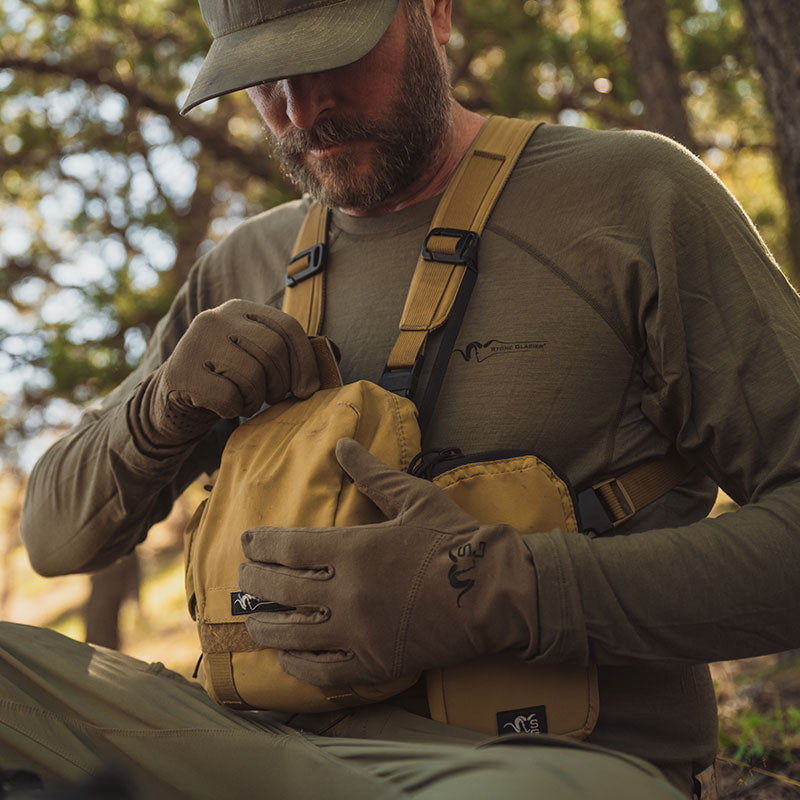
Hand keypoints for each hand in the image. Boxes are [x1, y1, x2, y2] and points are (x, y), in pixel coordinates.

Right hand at [129, 300, 319, 447]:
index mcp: (239, 310)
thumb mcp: (255, 356)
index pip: (287, 327)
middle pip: (272, 351)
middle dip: (280, 383)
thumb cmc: (227, 379)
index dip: (305, 361)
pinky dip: (233, 410)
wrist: (172, 399)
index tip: (307, 388)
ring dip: (255, 399)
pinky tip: (223, 406)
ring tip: (245, 400)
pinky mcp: (180, 373)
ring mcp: (194, 343)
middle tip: (272, 397)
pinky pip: (228, 397)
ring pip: (251, 375)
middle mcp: (215, 318)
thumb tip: (332, 356)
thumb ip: (288, 352)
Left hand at [239, 438, 538, 686]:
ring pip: (293, 633)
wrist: (494, 593)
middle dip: (254, 581)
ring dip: (266, 624)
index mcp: (355, 550)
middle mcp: (347, 593)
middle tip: (241, 576)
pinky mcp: (373, 663)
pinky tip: (287, 656)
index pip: (288, 547)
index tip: (246, 541)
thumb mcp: (415, 497)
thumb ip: (372, 473)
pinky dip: (298, 663)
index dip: (261, 543)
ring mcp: (358, 633)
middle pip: (281, 589)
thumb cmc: (455, 540)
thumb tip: (342, 443)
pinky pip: (322, 670)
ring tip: (252, 618)